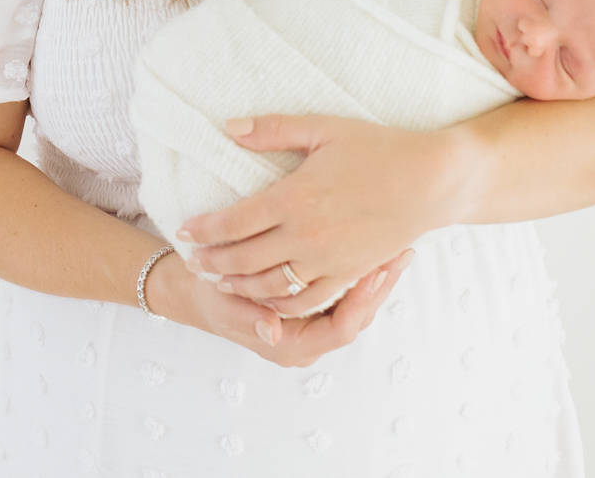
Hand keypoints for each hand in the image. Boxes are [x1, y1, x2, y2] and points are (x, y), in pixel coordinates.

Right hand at [147, 243, 411, 368]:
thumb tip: (270, 331)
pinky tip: (377, 247)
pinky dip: (361, 272)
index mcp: (291, 346)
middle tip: (401, 254)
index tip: (376, 272)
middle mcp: (308, 340)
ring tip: (398, 248)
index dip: (361, 302)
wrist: (193, 290)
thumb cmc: (208, 297)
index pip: (341, 330)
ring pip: (357, 305)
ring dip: (376, 278)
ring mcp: (313, 323)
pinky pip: (346, 293)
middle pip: (358, 318)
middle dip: (379, 288)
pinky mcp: (313, 304)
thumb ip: (246, 319)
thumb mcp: (222, 307)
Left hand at [178, 114, 474, 309]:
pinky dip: (279, 302)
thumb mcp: (323, 128)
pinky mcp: (349, 274)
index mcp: (294, 198)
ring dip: (240, 286)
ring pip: (270, 285)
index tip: (183, 230)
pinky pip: (307, 298)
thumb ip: (272, 129)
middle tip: (192, 260)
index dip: (204, 230)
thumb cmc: (379, 148)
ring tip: (220, 279)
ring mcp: (328, 260)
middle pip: (244, 259)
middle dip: (212, 261)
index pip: (234, 222)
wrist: (433, 181)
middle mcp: (306, 235)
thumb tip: (228, 127)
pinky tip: (266, 297)